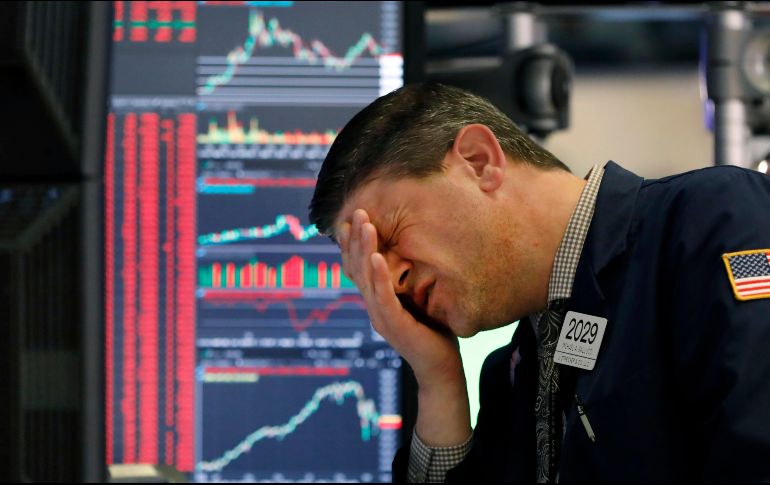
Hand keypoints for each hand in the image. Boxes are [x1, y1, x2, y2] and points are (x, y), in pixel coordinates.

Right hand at [339, 209, 463, 390]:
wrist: (441, 370)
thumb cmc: (434, 333)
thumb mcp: (419, 300)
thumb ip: (409, 281)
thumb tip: (413, 253)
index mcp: (377, 301)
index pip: (358, 267)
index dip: (353, 243)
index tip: (352, 218)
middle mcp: (374, 307)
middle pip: (357, 268)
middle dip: (357, 238)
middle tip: (358, 211)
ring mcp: (381, 317)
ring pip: (366, 278)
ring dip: (364, 248)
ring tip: (366, 224)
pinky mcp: (394, 326)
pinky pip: (383, 297)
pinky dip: (378, 275)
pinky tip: (376, 256)